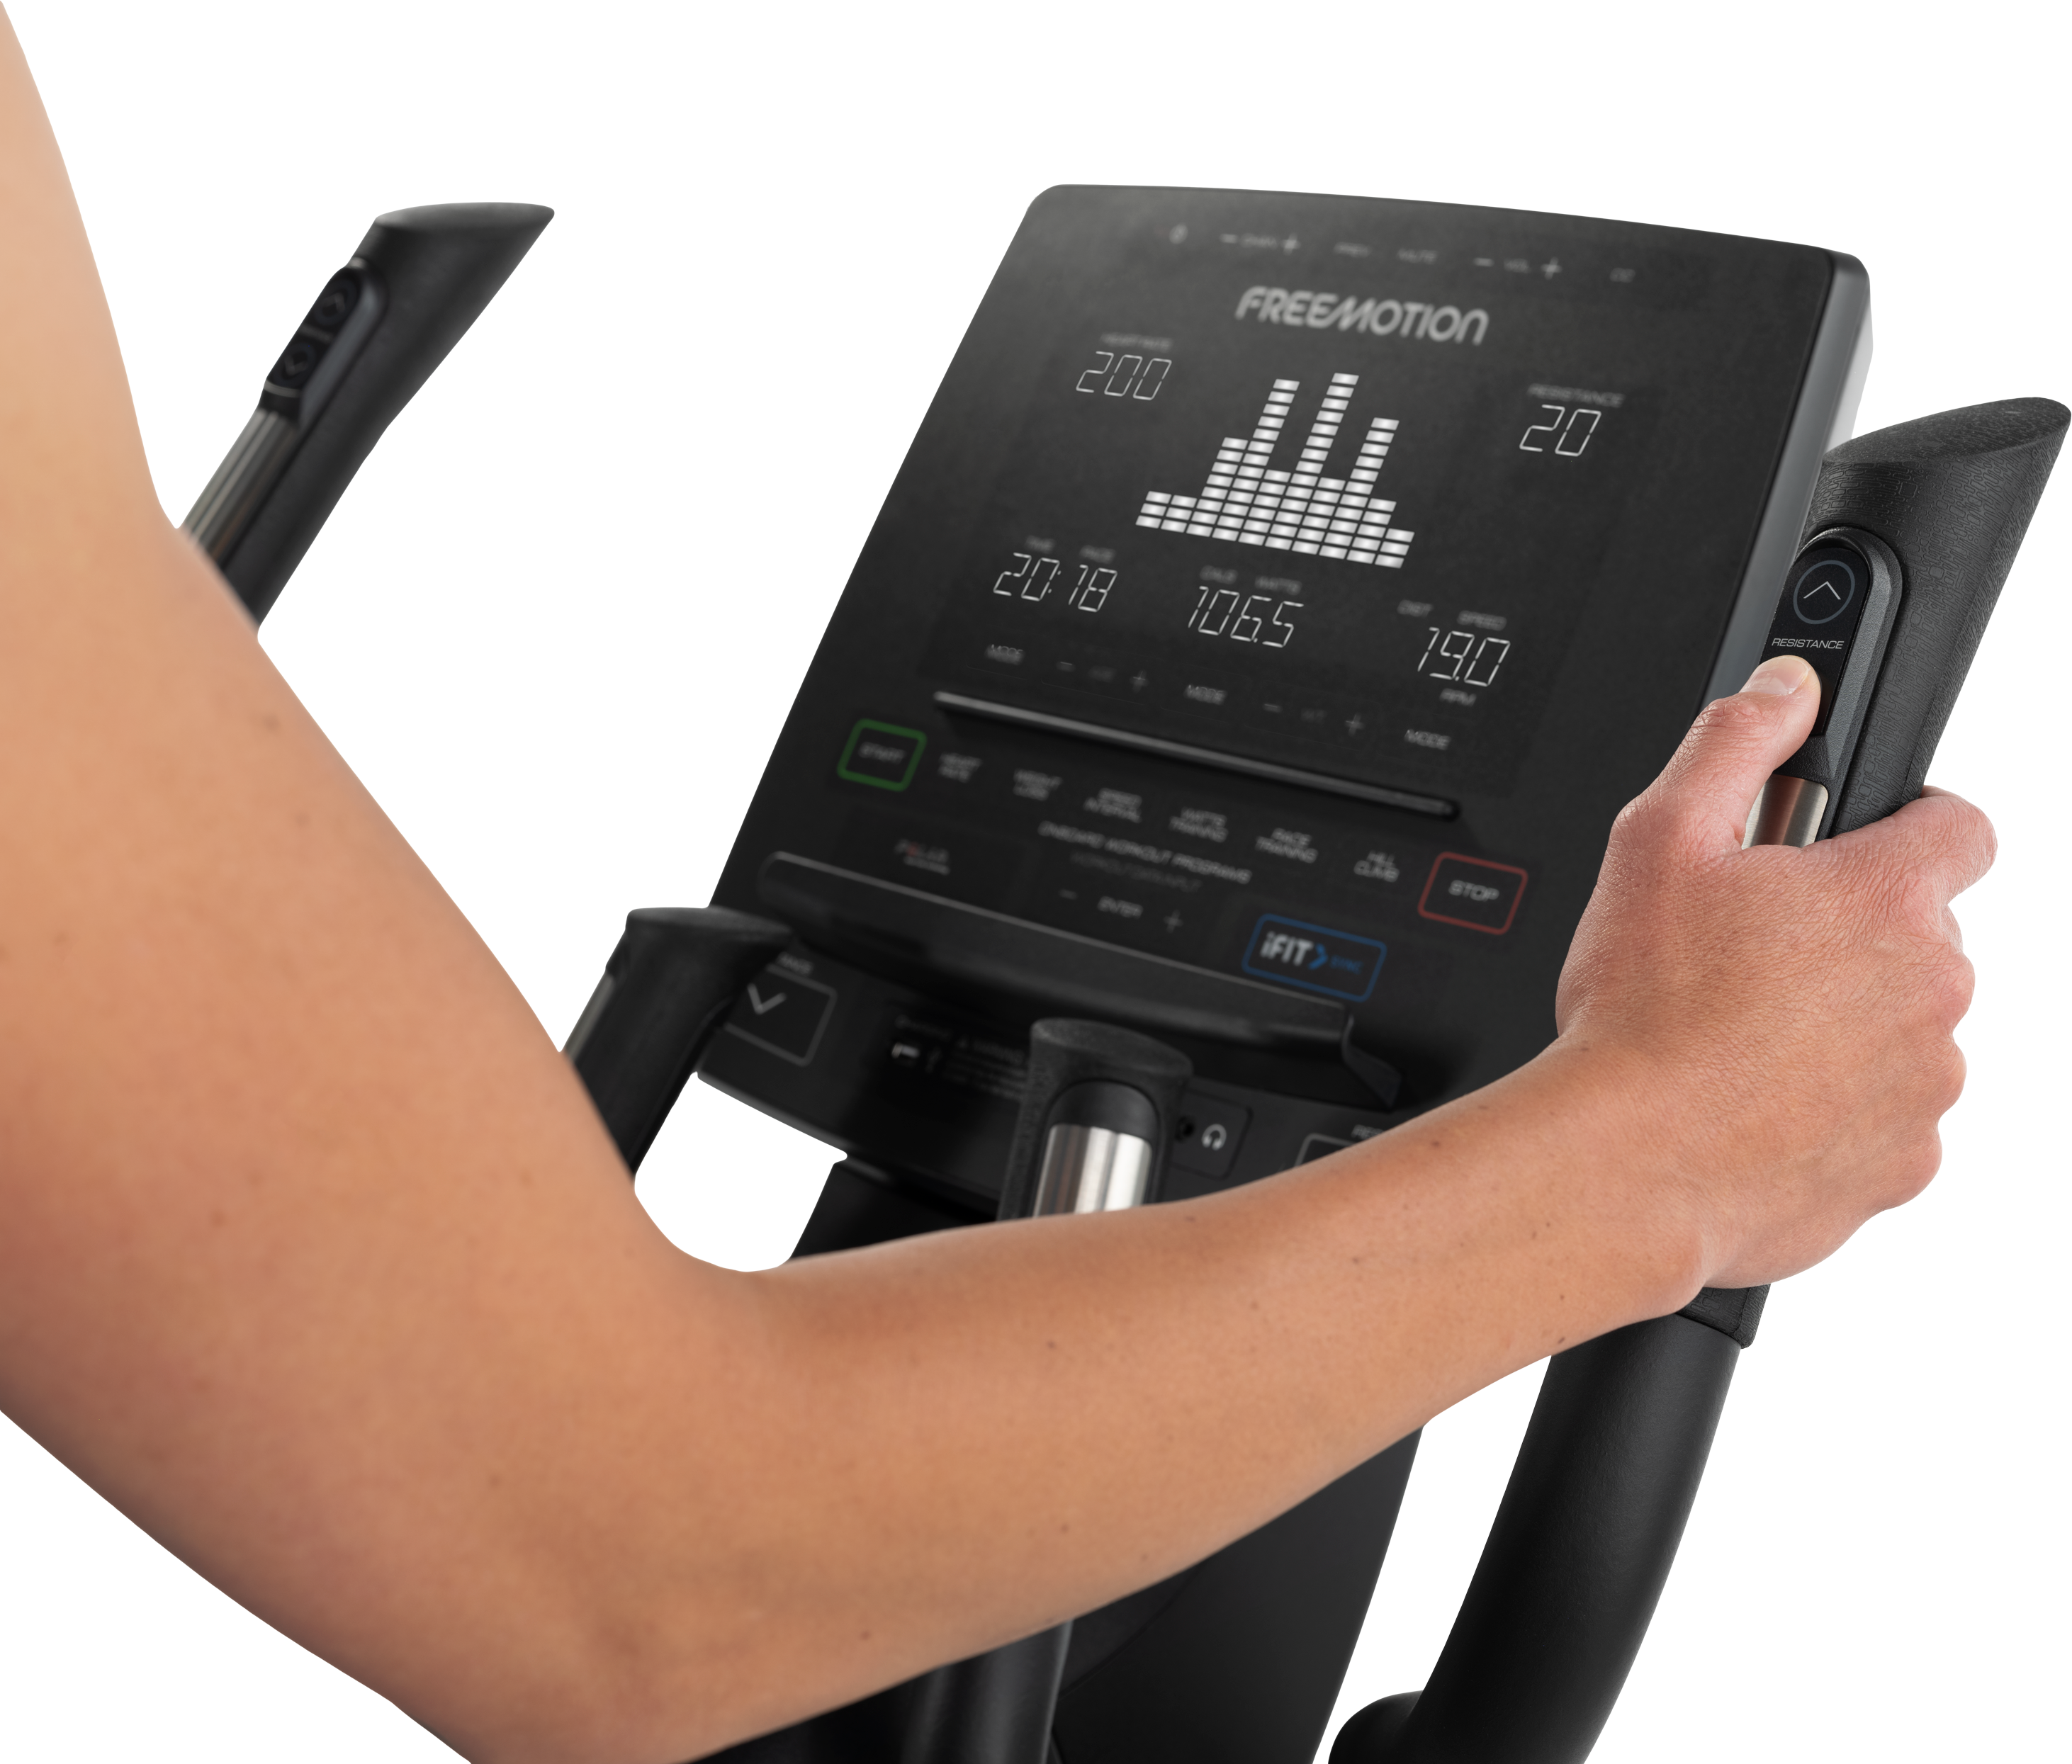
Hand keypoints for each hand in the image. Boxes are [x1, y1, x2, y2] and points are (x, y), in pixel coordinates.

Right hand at [1552, 654, 1994, 1292]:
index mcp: (1885, 900)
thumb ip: (1735, 742)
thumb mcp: (1658, 839)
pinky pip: (1878, 1120)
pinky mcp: (1897, 1165)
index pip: (1958, 826)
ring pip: (1897, 1033)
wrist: (1631, 1164)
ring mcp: (1921, 1085)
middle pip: (1915, 938)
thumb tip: (1788, 687)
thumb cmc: (1645, 1016)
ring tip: (1738, 1039)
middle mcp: (1929, 990)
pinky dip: (1827, 1110)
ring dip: (1840, 1027)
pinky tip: (1750, 1102)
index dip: (1907, 825)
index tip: (1855, 847)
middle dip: (1846, 939)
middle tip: (1749, 955)